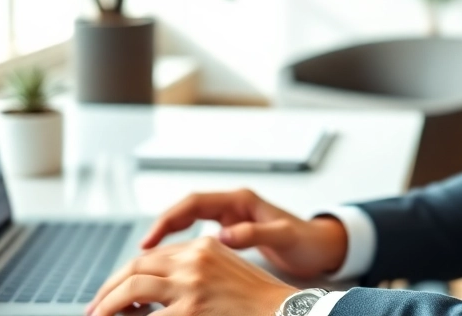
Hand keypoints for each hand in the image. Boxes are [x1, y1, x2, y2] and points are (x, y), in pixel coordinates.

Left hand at [86, 236, 297, 315]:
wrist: (285, 312)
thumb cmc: (257, 300)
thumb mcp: (224, 271)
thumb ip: (193, 272)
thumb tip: (151, 291)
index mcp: (202, 246)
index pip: (150, 256)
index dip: (124, 275)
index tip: (111, 293)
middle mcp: (194, 259)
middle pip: (135, 267)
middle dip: (108, 290)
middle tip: (95, 309)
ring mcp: (191, 284)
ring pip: (131, 287)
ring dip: (108, 304)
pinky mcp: (191, 310)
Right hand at [140, 189, 346, 279]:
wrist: (320, 244)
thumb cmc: (306, 239)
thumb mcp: (283, 237)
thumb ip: (255, 234)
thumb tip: (224, 237)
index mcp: (240, 200)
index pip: (194, 202)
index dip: (169, 218)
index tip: (151, 239)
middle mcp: (233, 205)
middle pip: (186, 209)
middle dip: (162, 226)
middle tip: (141, 250)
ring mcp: (231, 216)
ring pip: (190, 221)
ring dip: (170, 235)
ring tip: (150, 257)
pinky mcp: (232, 229)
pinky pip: (199, 233)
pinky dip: (184, 244)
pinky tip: (174, 261)